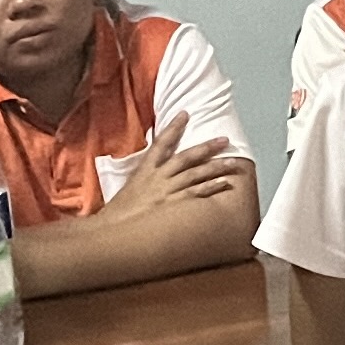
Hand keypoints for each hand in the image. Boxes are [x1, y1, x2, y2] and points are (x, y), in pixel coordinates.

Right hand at [105, 110, 245, 217]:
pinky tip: (224, 183)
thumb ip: (145, 176)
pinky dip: (210, 187)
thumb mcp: (130, 187)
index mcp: (144, 170)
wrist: (111, 230)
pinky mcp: (171, 206)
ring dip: (216, 167)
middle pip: (186, 157)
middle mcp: (157, 177)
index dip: (173, 128)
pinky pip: (195, 194)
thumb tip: (157, 168)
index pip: (160, 143)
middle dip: (206, 147)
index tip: (185, 114)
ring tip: (233, 162)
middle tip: (224, 139)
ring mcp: (166, 191)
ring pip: (195, 174)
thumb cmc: (119, 213)